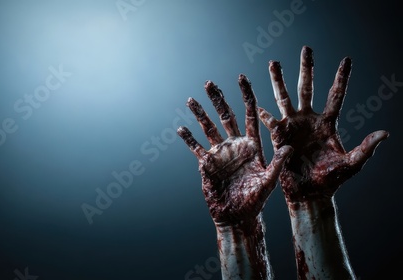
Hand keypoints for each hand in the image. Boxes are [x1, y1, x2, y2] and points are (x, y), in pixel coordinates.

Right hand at [178, 76, 292, 226]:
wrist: (238, 216)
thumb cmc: (256, 200)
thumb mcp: (269, 181)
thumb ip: (277, 163)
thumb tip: (289, 147)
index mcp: (252, 144)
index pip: (250, 114)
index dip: (246, 96)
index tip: (242, 79)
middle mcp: (235, 144)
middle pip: (226, 116)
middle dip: (218, 99)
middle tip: (209, 83)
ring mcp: (220, 153)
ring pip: (208, 128)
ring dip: (200, 114)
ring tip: (192, 100)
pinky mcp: (207, 164)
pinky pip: (196, 148)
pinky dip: (189, 139)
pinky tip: (181, 128)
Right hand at [259, 46, 388, 201]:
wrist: (309, 193)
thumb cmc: (331, 180)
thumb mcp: (351, 164)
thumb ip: (366, 148)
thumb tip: (385, 133)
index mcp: (327, 123)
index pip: (335, 95)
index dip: (341, 77)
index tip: (346, 60)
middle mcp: (309, 120)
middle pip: (307, 88)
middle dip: (306, 68)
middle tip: (306, 49)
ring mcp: (292, 126)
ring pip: (284, 97)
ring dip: (278, 80)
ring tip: (274, 63)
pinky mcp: (278, 137)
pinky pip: (270, 122)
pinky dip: (264, 113)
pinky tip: (256, 103)